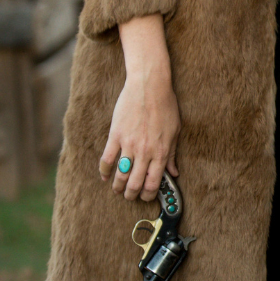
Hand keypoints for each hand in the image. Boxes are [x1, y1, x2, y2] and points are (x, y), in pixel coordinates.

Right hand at [99, 66, 180, 200]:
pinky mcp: (116, 135)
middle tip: (129, 195)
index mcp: (161, 151)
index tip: (145, 196)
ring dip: (117, 187)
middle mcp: (145, 151)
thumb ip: (172, 154)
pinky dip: (104, 172)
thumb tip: (174, 173)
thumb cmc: (165, 105)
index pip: (153, 184)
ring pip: (120, 176)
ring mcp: (129, 144)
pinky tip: (105, 176)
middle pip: (134, 184)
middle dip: (131, 195)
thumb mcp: (175, 130)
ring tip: (117, 189)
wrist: (149, 84)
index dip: (148, 195)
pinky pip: (107, 160)